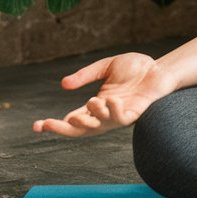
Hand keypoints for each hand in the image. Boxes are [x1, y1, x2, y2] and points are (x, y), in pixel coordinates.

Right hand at [33, 52, 173, 137]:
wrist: (160, 68)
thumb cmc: (136, 68)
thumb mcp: (105, 67)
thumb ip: (86, 75)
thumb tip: (63, 84)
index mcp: (95, 105)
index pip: (71, 119)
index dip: (53, 125)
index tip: (36, 126)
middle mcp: (104, 114)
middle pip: (79, 130)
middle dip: (62, 130)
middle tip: (47, 123)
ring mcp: (118, 116)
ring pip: (99, 127)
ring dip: (92, 116)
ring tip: (93, 101)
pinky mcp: (134, 114)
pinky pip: (121, 119)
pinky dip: (113, 112)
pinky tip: (112, 100)